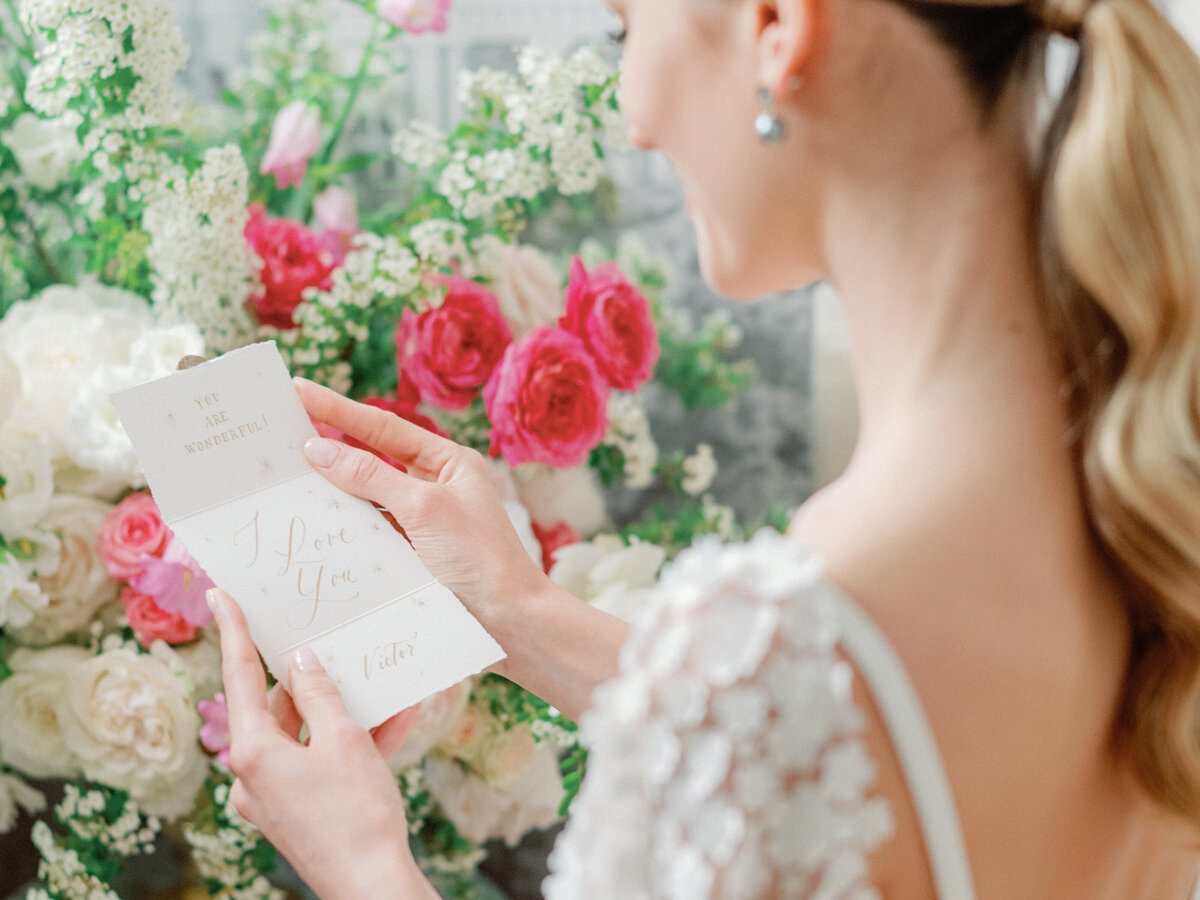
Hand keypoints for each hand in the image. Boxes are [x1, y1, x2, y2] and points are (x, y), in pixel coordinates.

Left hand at [209, 587, 437, 899]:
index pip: (239, 676)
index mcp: (252, 751)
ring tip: (379, 680)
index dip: (233, 630)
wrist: (372, 886)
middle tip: (327, 640)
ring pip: (305, 734)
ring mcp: (273, 796)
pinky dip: (350, 743)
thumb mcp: (343, 740)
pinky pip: (320, 763)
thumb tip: (301, 662)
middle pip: (277, 707)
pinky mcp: (297, 811)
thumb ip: (319, 694)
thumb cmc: (356, 813)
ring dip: (342, 710)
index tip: (220, 594)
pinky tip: (394, 720)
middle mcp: (252, 773)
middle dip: (310, 677)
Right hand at [294, 377, 629, 720]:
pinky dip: (344, 526)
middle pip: (372, 459)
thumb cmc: (480, 558)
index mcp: (449, 462)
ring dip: (331, 490)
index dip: (337, 409)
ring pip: (367, 498)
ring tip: (285, 475)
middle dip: (328, 446)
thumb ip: (371, 477)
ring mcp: (424, 522)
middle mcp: (436, 486)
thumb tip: (319, 450)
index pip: (383, 427)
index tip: (297, 389)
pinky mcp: (414, 555)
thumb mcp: (424, 508)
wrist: (511, 622)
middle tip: (280, 431)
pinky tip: (314, 523)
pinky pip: (370, 531)